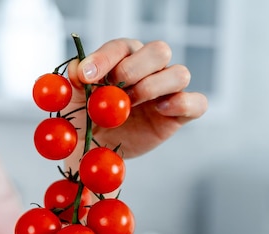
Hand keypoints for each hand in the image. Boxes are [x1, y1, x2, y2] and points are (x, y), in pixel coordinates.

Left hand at [64, 38, 207, 158]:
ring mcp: (167, 91)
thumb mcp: (71, 100)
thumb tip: (77, 68)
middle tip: (114, 89)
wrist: (93, 151)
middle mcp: (149, 69)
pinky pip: (197, 103)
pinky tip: (161, 110)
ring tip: (130, 105)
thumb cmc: (83, 119)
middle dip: (134, 68)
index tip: (86, 76)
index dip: (104, 59)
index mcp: (123, 58)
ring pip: (180, 73)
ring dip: (154, 87)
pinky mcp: (178, 115)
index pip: (120, 48)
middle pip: (159, 51)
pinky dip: (184, 103)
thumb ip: (73, 81)